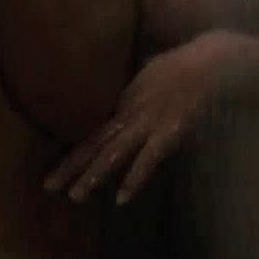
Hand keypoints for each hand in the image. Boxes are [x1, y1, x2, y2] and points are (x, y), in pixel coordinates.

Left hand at [43, 31, 246, 205]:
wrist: (209, 61)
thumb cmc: (182, 66)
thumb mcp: (148, 77)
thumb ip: (132, 96)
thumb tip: (120, 107)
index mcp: (124, 103)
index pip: (91, 133)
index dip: (70, 154)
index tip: (51, 173)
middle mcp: (130, 113)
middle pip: (95, 144)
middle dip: (72, 167)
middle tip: (49, 188)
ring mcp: (148, 123)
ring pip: (115, 152)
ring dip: (95, 174)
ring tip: (76, 195)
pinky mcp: (170, 132)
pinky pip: (149, 158)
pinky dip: (135, 178)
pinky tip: (122, 197)